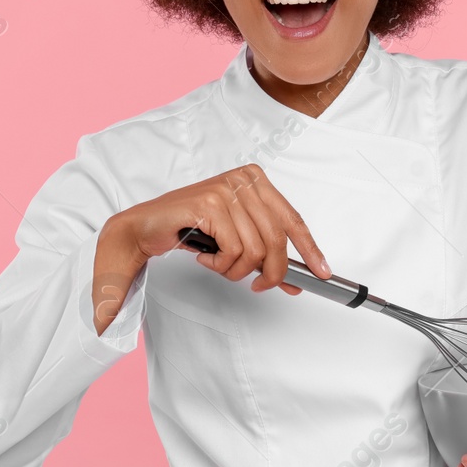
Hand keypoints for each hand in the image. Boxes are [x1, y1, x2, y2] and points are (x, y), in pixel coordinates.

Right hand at [92, 164, 329, 332]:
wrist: (144, 227)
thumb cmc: (190, 229)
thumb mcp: (237, 238)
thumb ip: (265, 253)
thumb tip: (296, 278)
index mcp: (255, 181)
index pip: (292, 218)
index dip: (309, 249)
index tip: (322, 271)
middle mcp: (244, 180)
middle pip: (276, 239)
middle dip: (270, 272)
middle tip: (259, 286)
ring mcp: (226, 189)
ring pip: (254, 250)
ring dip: (236, 270)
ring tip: (218, 264)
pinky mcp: (210, 204)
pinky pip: (232, 251)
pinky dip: (219, 264)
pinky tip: (205, 256)